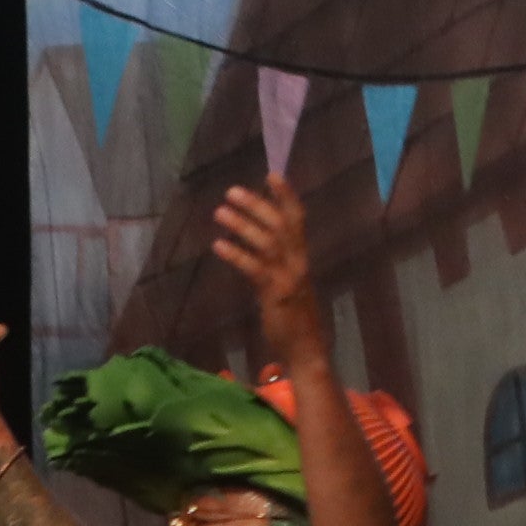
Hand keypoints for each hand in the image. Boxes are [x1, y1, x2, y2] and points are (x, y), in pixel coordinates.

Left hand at [208, 176, 321, 350]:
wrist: (307, 351)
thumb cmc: (294, 319)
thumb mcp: (287, 284)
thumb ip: (275, 264)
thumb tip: (254, 245)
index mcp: (302, 258)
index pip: (297, 219)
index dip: (286, 196)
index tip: (272, 174)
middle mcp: (299, 263)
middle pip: (280, 224)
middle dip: (257, 205)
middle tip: (231, 192)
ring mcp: (289, 278)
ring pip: (267, 242)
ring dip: (242, 225)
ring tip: (219, 212)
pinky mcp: (277, 295)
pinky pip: (255, 269)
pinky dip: (236, 255)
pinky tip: (218, 245)